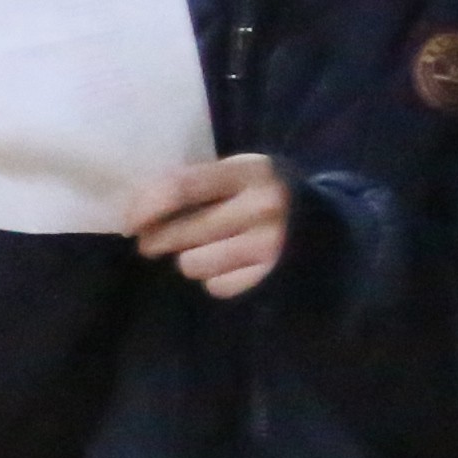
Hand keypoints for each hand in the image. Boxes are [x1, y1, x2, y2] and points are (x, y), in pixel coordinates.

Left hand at [130, 153, 295, 300]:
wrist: (327, 223)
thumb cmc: (261, 193)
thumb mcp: (235, 173)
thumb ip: (191, 183)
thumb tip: (135, 211)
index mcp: (248, 171)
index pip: (181, 187)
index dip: (145, 206)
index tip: (130, 222)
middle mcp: (262, 206)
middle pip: (181, 231)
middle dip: (155, 239)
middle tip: (152, 241)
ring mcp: (271, 244)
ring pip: (193, 264)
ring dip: (188, 259)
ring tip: (201, 249)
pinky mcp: (273, 275)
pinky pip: (217, 286)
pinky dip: (214, 278)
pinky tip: (228, 264)